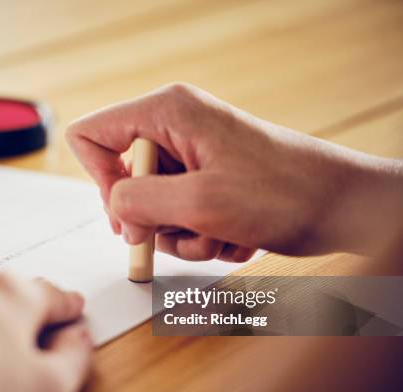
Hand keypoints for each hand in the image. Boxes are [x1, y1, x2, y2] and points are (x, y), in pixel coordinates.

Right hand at [66, 83, 402, 259]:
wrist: (342, 207)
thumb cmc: (284, 193)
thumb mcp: (199, 201)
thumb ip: (139, 202)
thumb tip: (115, 209)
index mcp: (167, 112)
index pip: (92, 135)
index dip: (99, 178)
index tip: (128, 212)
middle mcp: (175, 129)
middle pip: (123, 179)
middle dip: (150, 218)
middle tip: (180, 231)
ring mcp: (192, 157)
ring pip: (152, 207)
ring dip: (182, 235)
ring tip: (220, 233)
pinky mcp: (207, 181)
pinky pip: (180, 219)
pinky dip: (202, 236)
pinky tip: (234, 235)